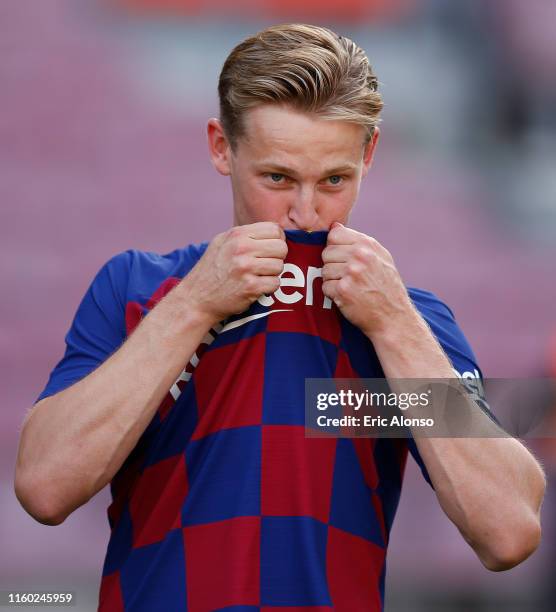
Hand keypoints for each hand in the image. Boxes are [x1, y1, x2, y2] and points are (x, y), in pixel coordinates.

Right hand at [181, 222, 286, 323]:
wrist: (196, 299)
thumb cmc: (211, 271)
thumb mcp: (222, 243)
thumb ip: (245, 235)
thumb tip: (275, 233)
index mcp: (236, 234)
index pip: (274, 229)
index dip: (277, 240)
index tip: (270, 250)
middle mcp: (241, 248)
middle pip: (281, 247)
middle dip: (277, 258)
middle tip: (265, 266)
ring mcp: (246, 268)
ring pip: (280, 266)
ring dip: (272, 274)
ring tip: (258, 277)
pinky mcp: (250, 287)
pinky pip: (275, 283)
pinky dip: (268, 288)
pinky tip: (256, 287)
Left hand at [321, 222, 413, 337]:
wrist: (394, 317)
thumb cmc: (387, 287)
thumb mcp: (381, 258)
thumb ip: (358, 241)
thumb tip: (334, 226)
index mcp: (368, 244)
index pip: (334, 234)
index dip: (335, 247)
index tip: (344, 258)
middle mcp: (359, 256)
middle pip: (326, 253)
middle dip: (333, 265)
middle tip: (348, 277)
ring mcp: (351, 272)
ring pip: (324, 270)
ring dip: (333, 280)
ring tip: (350, 287)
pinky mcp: (343, 290)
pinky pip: (325, 286)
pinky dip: (333, 294)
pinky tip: (347, 297)